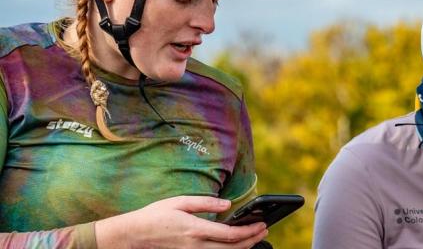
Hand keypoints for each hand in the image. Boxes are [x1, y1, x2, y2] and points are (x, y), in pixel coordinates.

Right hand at [95, 196, 267, 248]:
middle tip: (265, 230)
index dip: (249, 231)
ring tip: (255, 236)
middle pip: (232, 248)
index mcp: (195, 229)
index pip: (229, 235)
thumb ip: (205, 202)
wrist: (134, 235)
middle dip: (251, 240)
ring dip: (243, 247)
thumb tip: (227, 205)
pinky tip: (235, 244)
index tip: (261, 224)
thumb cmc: (155, 215)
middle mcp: (196, 245)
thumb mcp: (179, 202)